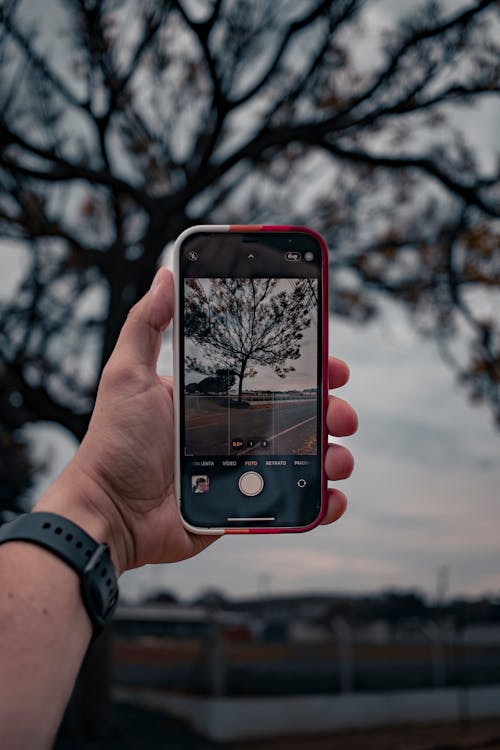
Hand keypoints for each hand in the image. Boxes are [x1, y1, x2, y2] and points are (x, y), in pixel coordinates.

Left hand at [38, 268, 356, 573]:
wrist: (110, 511)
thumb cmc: (115, 442)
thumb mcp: (127, 373)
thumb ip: (146, 324)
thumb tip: (166, 274)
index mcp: (218, 397)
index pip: (274, 376)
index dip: (309, 368)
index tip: (332, 362)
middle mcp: (238, 431)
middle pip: (301, 415)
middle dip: (333, 410)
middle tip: (340, 413)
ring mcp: (246, 469)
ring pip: (307, 457)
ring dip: (334, 455)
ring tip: (336, 458)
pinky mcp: (249, 505)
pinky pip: (295, 503)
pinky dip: (322, 502)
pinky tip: (330, 497)